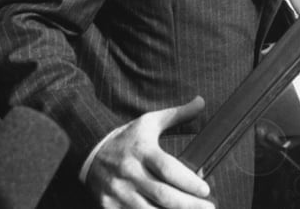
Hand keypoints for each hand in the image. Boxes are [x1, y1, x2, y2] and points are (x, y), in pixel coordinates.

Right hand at [86, 96, 212, 208]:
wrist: (90, 151)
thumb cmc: (126, 138)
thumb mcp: (149, 122)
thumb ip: (177, 115)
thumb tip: (201, 102)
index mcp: (142, 151)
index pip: (167, 168)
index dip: (188, 181)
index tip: (205, 189)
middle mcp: (130, 172)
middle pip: (162, 194)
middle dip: (188, 205)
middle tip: (209, 208)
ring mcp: (119, 192)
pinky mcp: (109, 207)